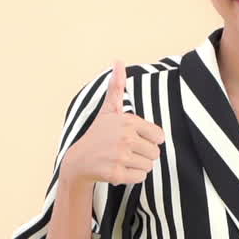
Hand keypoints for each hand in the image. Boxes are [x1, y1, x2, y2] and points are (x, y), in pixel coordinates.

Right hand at [64, 59, 166, 185]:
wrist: (78, 160)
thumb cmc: (98, 134)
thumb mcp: (108, 110)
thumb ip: (116, 86)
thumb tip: (118, 60)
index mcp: (128, 121)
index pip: (159, 137)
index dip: (148, 140)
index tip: (133, 139)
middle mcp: (125, 138)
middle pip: (155, 153)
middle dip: (143, 154)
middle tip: (125, 151)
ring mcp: (119, 157)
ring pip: (149, 166)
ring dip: (137, 165)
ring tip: (121, 160)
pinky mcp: (116, 174)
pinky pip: (140, 177)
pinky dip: (132, 176)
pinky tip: (118, 169)